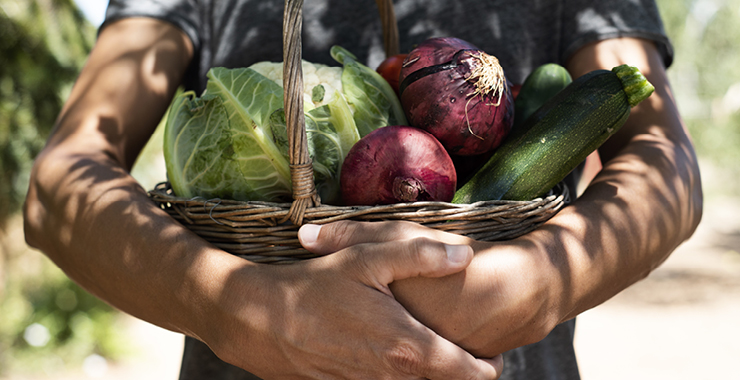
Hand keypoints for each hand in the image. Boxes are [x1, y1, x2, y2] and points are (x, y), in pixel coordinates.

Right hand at [204, 234, 503, 378]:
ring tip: (428, 343)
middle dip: (460, 369)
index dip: (488, 367)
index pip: (468, 373)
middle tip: (466, 344)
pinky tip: (385, 347)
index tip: (495, 353)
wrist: (259, 321)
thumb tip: (465, 257)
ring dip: (428, 371)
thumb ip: (419, 255)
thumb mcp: (366, 258)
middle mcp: (393, 377)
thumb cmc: (314, 286)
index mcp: (408, 347)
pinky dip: (397, 373)